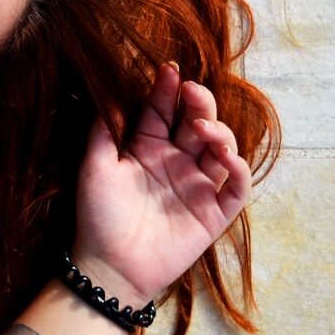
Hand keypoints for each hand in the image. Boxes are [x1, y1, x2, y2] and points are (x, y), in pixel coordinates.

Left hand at [71, 63, 252, 303]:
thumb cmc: (97, 214)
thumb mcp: (95, 165)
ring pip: (221, 150)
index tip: (168, 70)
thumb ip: (104, 130)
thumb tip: (109, 89)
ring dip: (219, 133)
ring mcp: (196, 186)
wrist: (108, 265)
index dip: (167, 90)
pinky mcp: (213, 213)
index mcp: (146, 147)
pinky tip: (228, 158)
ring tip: (203, 127)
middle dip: (198, 102)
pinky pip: (236, 189)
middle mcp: (175, 161)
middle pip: (196, 123)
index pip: (162, 111)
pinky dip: (239, 171)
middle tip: (192, 90)